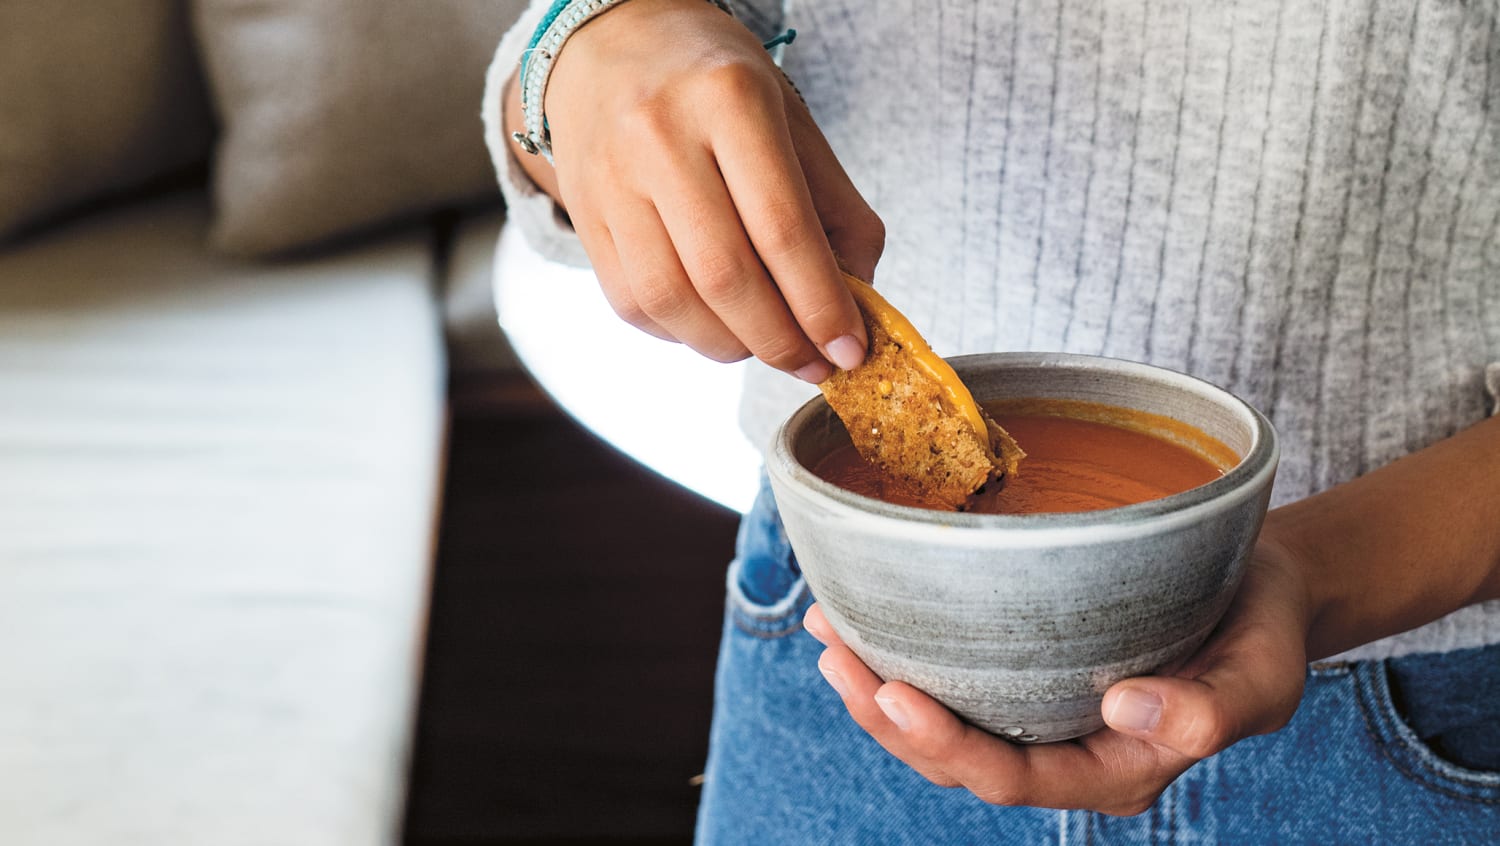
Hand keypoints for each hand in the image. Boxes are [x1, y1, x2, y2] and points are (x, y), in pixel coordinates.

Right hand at [507, 0, 883, 382]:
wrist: (609, 46)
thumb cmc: (715, 88)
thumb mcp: (792, 121)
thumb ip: (835, 209)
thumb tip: (859, 303)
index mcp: (729, 99)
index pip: (782, 227)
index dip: (821, 303)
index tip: (849, 348)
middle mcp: (660, 136)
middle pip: (725, 274)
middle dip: (779, 340)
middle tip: (813, 364)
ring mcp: (612, 179)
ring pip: (672, 300)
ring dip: (729, 346)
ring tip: (764, 345)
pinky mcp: (583, 215)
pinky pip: (632, 304)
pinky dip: (681, 333)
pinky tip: (712, 323)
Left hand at [803, 533, 1312, 814]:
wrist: (1262, 587)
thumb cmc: (1263, 631)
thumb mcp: (1265, 677)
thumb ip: (1209, 710)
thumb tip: (1121, 710)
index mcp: (1113, 770)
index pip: (1014, 777)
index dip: (946, 745)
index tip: (893, 692)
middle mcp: (1065, 751)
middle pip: (958, 758)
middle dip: (886, 716)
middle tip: (834, 656)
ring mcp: (1041, 714)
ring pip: (943, 722)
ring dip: (877, 686)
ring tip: (826, 633)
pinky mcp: (1028, 672)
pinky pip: (956, 678)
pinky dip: (904, 651)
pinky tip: (861, 615)